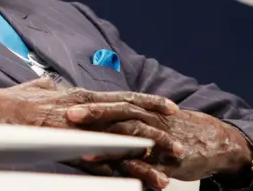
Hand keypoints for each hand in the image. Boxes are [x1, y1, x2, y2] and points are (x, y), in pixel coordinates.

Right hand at [0, 78, 180, 169]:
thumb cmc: (11, 103)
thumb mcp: (33, 88)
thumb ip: (45, 86)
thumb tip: (49, 84)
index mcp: (79, 96)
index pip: (120, 96)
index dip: (146, 101)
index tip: (168, 106)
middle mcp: (85, 110)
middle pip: (130, 115)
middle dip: (157, 126)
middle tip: (180, 137)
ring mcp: (81, 130)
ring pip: (123, 139)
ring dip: (149, 153)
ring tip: (171, 167)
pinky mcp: (72, 149)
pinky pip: (106, 163)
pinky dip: (126, 172)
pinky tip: (142, 182)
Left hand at [68, 108, 252, 187]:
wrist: (211, 139)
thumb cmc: (169, 127)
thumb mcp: (143, 116)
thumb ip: (114, 116)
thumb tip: (83, 113)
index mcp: (136, 109)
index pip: (108, 101)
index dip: (87, 102)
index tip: (65, 102)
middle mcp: (145, 119)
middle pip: (117, 113)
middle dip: (94, 115)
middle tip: (70, 117)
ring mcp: (157, 139)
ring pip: (132, 138)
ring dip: (109, 146)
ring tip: (88, 153)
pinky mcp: (168, 160)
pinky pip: (150, 165)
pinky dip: (138, 170)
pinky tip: (125, 175)